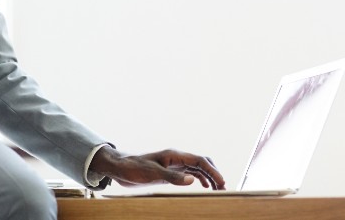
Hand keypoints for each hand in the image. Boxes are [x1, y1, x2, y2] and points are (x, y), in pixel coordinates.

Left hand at [89, 147, 225, 189]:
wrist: (121, 168)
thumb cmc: (134, 168)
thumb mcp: (153, 174)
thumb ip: (173, 177)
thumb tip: (193, 180)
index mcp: (174, 155)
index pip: (199, 160)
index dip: (212, 170)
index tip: (221, 182)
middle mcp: (176, 158)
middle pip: (201, 162)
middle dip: (214, 173)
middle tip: (223, 188)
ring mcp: (173, 164)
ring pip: (197, 168)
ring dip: (209, 176)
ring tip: (218, 189)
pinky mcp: (169, 171)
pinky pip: (190, 172)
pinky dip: (200, 178)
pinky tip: (203, 186)